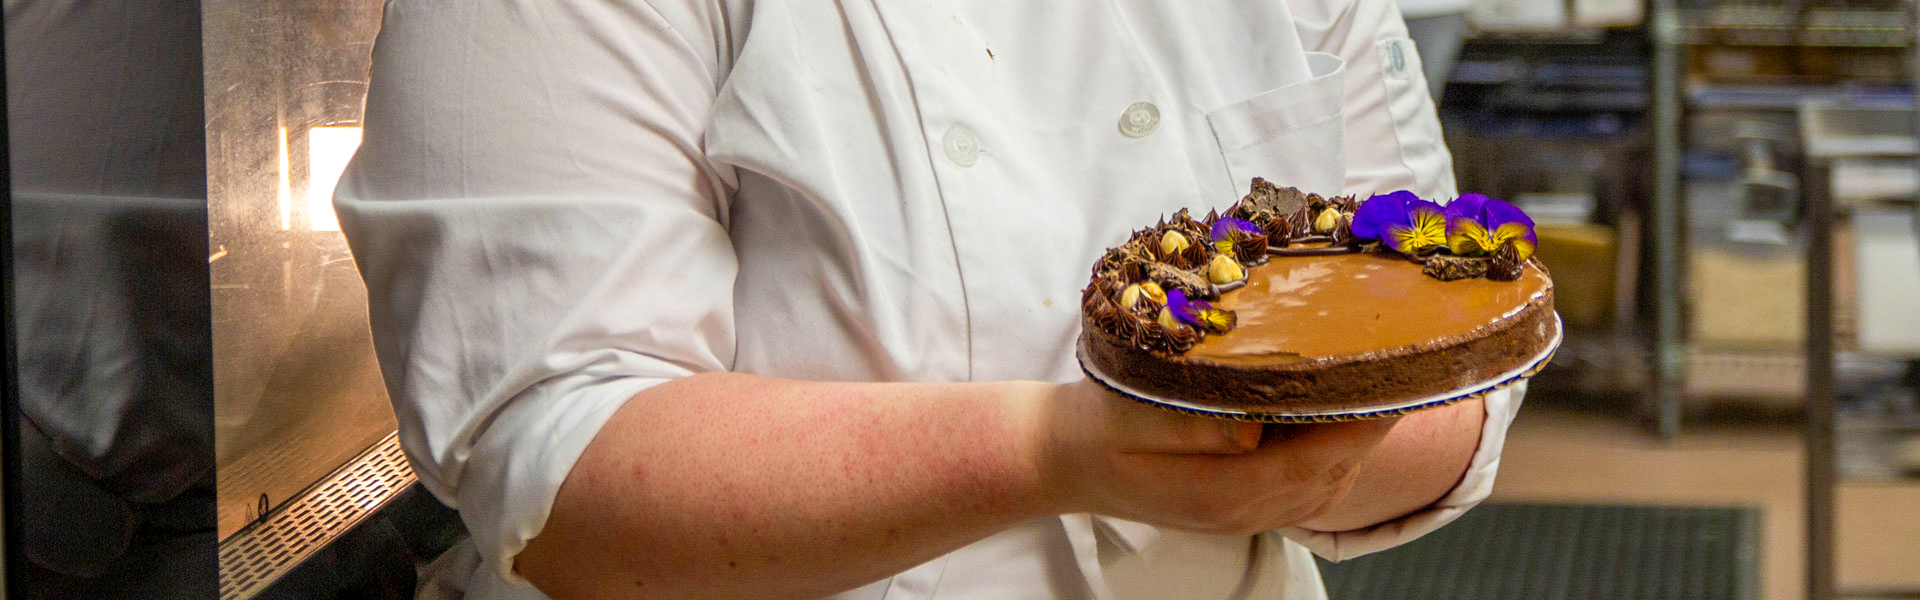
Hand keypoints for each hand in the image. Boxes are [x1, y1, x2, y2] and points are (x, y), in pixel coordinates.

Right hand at [1036, 379, 1398, 534]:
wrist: (1059, 460)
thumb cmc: (1092, 427)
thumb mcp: (1129, 415)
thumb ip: (1191, 425)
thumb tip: (1255, 427)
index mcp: (1220, 492)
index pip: (1316, 460)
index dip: (1365, 422)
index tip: (1399, 377)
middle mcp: (1244, 511)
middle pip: (1336, 473)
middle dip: (1378, 422)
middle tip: (1413, 365)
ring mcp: (1245, 514)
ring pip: (1330, 482)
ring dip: (1364, 437)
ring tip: (1391, 382)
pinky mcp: (1243, 502)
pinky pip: (1310, 483)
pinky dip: (1339, 449)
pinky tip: (1348, 413)